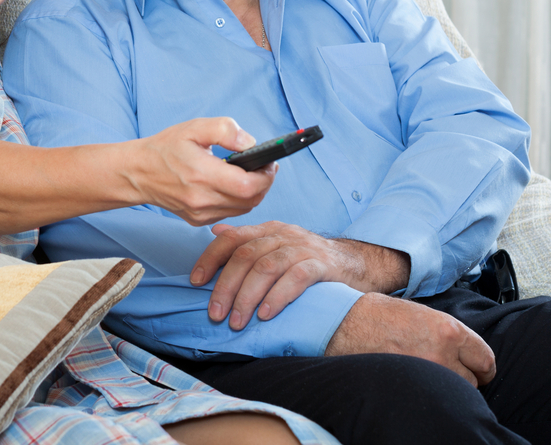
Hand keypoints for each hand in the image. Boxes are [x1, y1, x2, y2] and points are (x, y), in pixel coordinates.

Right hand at [129, 118, 277, 225]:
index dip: (266, 176)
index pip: (249, 186)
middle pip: (251, 200)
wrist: (138, 173)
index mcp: (201, 174)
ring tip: (251, 174)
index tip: (269, 163)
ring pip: (243, 209)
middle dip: (264, 183)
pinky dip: (238, 200)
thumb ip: (224, 130)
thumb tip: (251, 143)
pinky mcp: (199, 221)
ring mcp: (200, 214)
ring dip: (253, 193)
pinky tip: (233, 185)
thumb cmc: (166, 148)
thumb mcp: (194, 128)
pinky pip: (230, 213)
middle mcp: (201, 200)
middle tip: (265, 166)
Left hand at [191, 222, 409, 328]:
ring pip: (267, 267)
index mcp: (267, 230)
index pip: (232, 238)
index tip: (195, 282)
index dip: (211, 258)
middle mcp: (283, 235)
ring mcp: (303, 248)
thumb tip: (217, 233)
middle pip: (246, 255)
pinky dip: (278, 296)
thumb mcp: (277, 245)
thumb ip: (248, 241)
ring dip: (248, 296)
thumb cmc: (308, 260)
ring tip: (237, 320)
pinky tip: (267, 314)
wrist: (355, 264)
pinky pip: (296, 278)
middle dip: (226, 286)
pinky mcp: (322, 265)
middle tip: (215, 314)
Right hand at [326, 292, 496, 387]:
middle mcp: (442, 353)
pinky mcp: (411, 386)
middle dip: (463, 378)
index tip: (477, 370)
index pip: (485, 359)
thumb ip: (446, 332)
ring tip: (428, 376)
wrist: (345, 323)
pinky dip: (428, 393)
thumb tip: (462, 350)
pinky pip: (432, 397)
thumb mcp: (422, 314)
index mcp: (448, 329)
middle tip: (447, 372)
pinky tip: (416, 384)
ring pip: (454, 393)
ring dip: (445, 387)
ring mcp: (427, 371)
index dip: (481, 367)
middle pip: (473, 381)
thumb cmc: (379, 314)